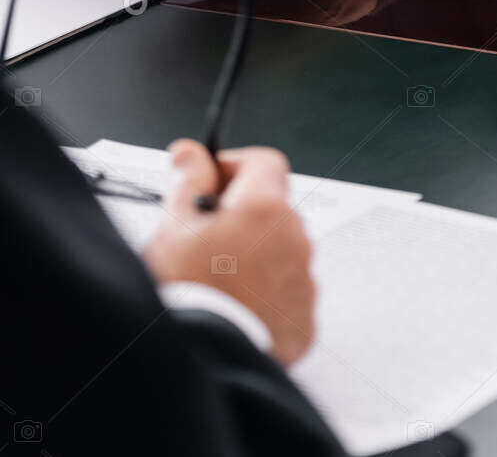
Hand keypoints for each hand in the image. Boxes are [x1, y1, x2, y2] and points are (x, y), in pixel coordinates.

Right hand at [142, 139, 315, 364]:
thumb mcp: (173, 229)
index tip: (212, 182)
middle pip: (273, 210)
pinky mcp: (304, 320)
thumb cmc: (187, 296)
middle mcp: (295, 240)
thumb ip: (188, 182)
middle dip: (244, 216)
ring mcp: (304, 281)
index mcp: (265, 209)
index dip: (236, 167)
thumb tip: (191, 153)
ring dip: (257, 257)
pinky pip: (287, 294)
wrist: (203, 363)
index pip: (265, 162)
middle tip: (205, 238)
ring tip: (216, 281)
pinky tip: (234, 308)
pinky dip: (266, 296)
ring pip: (282, 253)